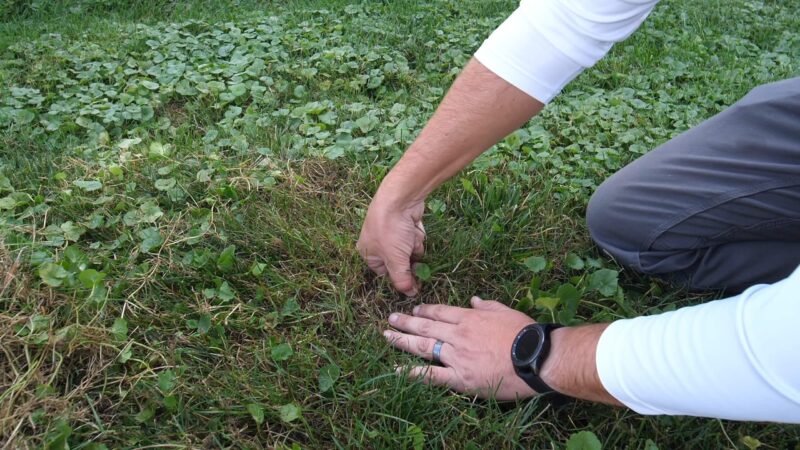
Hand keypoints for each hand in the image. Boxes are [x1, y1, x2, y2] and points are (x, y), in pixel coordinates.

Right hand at [357, 195, 425, 295]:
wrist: (401, 198)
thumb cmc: (391, 229)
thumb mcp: (395, 260)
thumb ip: (402, 280)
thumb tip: (410, 294)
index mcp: (368, 253)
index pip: (386, 274)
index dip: (401, 279)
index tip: (416, 283)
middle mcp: (377, 244)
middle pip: (399, 264)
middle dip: (409, 260)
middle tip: (415, 260)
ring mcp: (391, 234)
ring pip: (409, 252)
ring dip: (414, 248)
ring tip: (410, 237)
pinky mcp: (404, 225)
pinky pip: (413, 239)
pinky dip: (417, 236)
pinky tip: (414, 228)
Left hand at [383, 296, 538, 399]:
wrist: (535, 358)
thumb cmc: (525, 333)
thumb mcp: (506, 312)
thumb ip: (487, 305)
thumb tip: (474, 299)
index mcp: (469, 318)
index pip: (440, 312)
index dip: (425, 310)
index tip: (414, 309)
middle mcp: (458, 335)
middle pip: (425, 327)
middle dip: (406, 322)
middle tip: (390, 318)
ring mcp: (456, 356)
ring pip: (423, 347)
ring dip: (402, 340)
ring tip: (386, 336)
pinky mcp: (460, 378)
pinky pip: (432, 376)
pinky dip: (413, 373)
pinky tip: (398, 370)